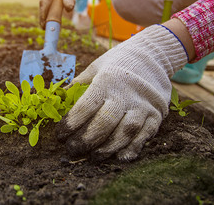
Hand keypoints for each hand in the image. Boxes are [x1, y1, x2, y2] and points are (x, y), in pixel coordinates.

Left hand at [56, 25, 187, 160]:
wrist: (153, 55)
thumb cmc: (117, 63)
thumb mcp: (96, 67)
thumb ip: (78, 85)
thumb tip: (57, 101)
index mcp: (107, 80)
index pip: (86, 106)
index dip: (72, 123)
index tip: (60, 135)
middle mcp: (126, 94)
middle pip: (105, 122)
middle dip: (87, 140)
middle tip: (72, 150)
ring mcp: (143, 105)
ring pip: (126, 132)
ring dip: (108, 148)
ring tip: (93, 157)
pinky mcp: (156, 114)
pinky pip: (145, 135)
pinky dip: (132, 148)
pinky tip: (119, 157)